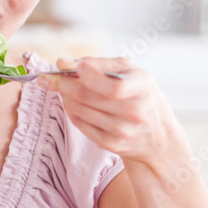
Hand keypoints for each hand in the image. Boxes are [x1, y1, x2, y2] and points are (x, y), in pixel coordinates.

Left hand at [37, 56, 182, 165]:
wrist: (158, 136)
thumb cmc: (139, 94)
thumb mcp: (128, 71)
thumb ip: (96, 63)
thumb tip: (61, 63)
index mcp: (142, 86)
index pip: (111, 86)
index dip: (86, 76)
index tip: (72, 66)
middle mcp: (135, 111)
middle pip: (87, 97)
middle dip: (62, 84)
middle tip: (49, 77)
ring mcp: (123, 131)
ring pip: (79, 110)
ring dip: (64, 96)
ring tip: (62, 88)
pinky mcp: (112, 144)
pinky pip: (80, 124)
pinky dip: (70, 111)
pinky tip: (72, 103)